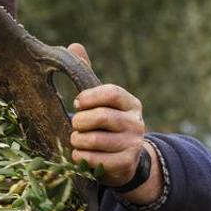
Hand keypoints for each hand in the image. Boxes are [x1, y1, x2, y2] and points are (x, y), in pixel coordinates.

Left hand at [67, 43, 161, 204]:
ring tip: (76, 140)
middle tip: (75, 125)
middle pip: (101, 117)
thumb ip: (87, 75)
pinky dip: (81, 157)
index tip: (77, 102)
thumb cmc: (106, 125)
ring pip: (95, 140)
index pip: (111, 92)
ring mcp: (133, 145)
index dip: (89, 97)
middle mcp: (136, 123)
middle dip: (80, 121)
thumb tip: (74, 46)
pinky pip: (95, 160)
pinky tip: (80, 155)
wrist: (124, 161)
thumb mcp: (100, 101)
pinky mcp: (125, 164)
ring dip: (78, 141)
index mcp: (130, 103)